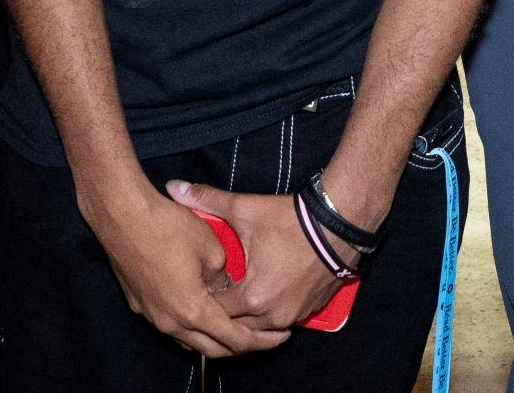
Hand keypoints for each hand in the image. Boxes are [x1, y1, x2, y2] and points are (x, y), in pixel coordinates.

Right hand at [84, 181, 289, 358]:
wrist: (120, 213)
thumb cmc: (167, 226)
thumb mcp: (210, 246)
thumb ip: (223, 275)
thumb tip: (224, 285)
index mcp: (193, 311)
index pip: (234, 340)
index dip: (260, 341)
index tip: (278, 337)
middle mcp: (170, 322)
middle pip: (211, 349)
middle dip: (238, 347)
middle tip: (260, 338)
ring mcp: (151, 314)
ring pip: (187, 339)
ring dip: (210, 336)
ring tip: (230, 323)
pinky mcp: (138, 301)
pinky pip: (169, 322)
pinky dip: (188, 322)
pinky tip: (196, 303)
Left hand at [169, 181, 342, 330]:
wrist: (338, 225)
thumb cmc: (291, 220)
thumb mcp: (245, 209)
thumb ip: (206, 200)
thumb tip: (174, 187)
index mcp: (252, 297)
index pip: (216, 312)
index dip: (205, 298)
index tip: (200, 283)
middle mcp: (272, 315)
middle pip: (237, 325)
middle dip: (224, 311)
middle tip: (214, 291)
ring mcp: (294, 316)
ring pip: (260, 327)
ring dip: (247, 315)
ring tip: (235, 295)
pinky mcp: (309, 311)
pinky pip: (282, 321)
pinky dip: (270, 312)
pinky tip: (262, 294)